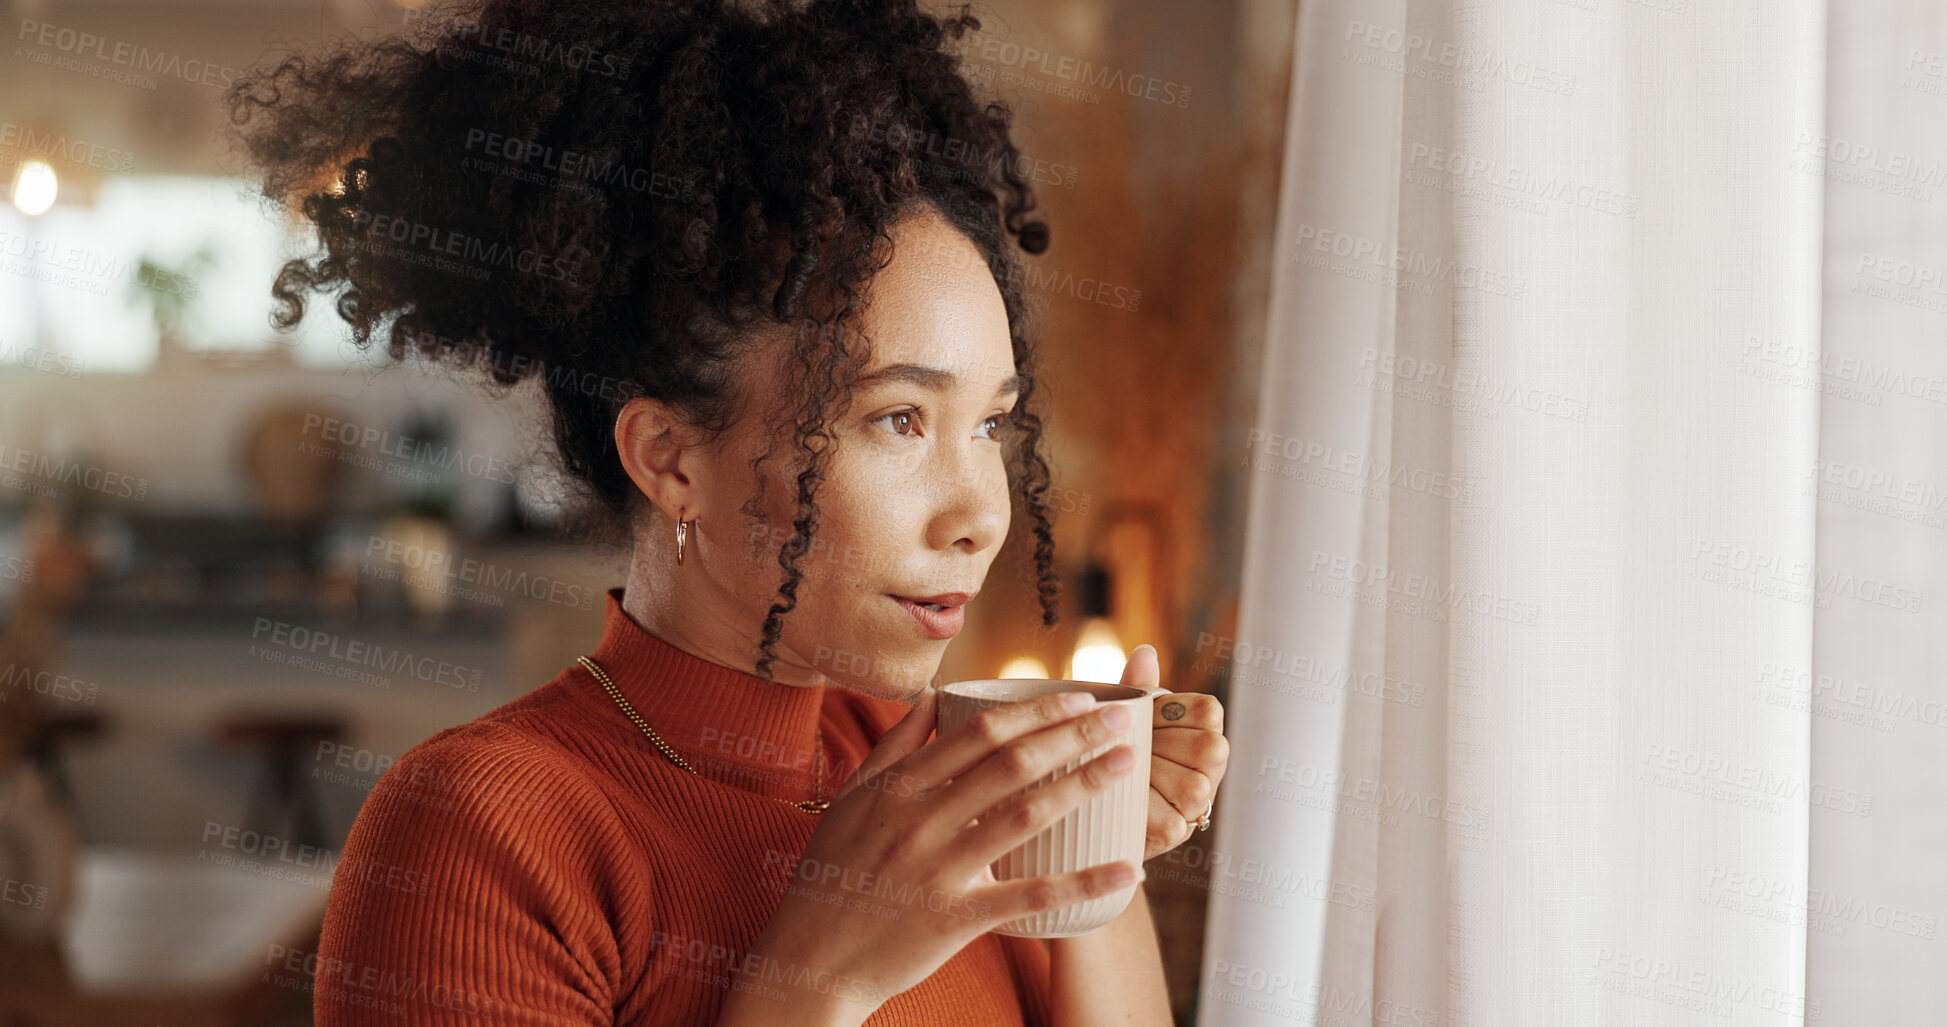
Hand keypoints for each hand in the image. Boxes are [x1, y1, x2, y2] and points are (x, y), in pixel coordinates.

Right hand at [726, 686, 1144, 1021]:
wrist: (810, 960)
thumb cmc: (833, 875)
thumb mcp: (852, 800)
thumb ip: (894, 747)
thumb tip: (933, 695)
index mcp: (898, 787)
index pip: (979, 733)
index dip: (1035, 711)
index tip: (1079, 697)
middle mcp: (920, 820)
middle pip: (1010, 763)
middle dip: (1072, 734)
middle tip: (1120, 719)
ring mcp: (938, 870)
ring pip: (1025, 815)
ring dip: (1084, 784)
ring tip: (1126, 763)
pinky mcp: (955, 919)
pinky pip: (1029, 897)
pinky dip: (1082, 883)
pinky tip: (1125, 871)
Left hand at [1119, 644, 1228, 862]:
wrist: (1085, 802)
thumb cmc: (1111, 748)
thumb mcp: (1124, 715)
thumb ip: (1138, 687)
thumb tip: (1144, 652)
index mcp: (1203, 728)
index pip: (1208, 711)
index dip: (1168, 714)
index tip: (1144, 721)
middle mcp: (1211, 766)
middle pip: (1207, 748)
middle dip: (1159, 747)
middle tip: (1129, 750)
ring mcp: (1199, 802)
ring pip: (1190, 786)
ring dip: (1149, 778)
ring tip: (1122, 774)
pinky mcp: (1176, 833)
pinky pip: (1167, 817)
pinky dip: (1137, 808)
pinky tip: (1119, 800)